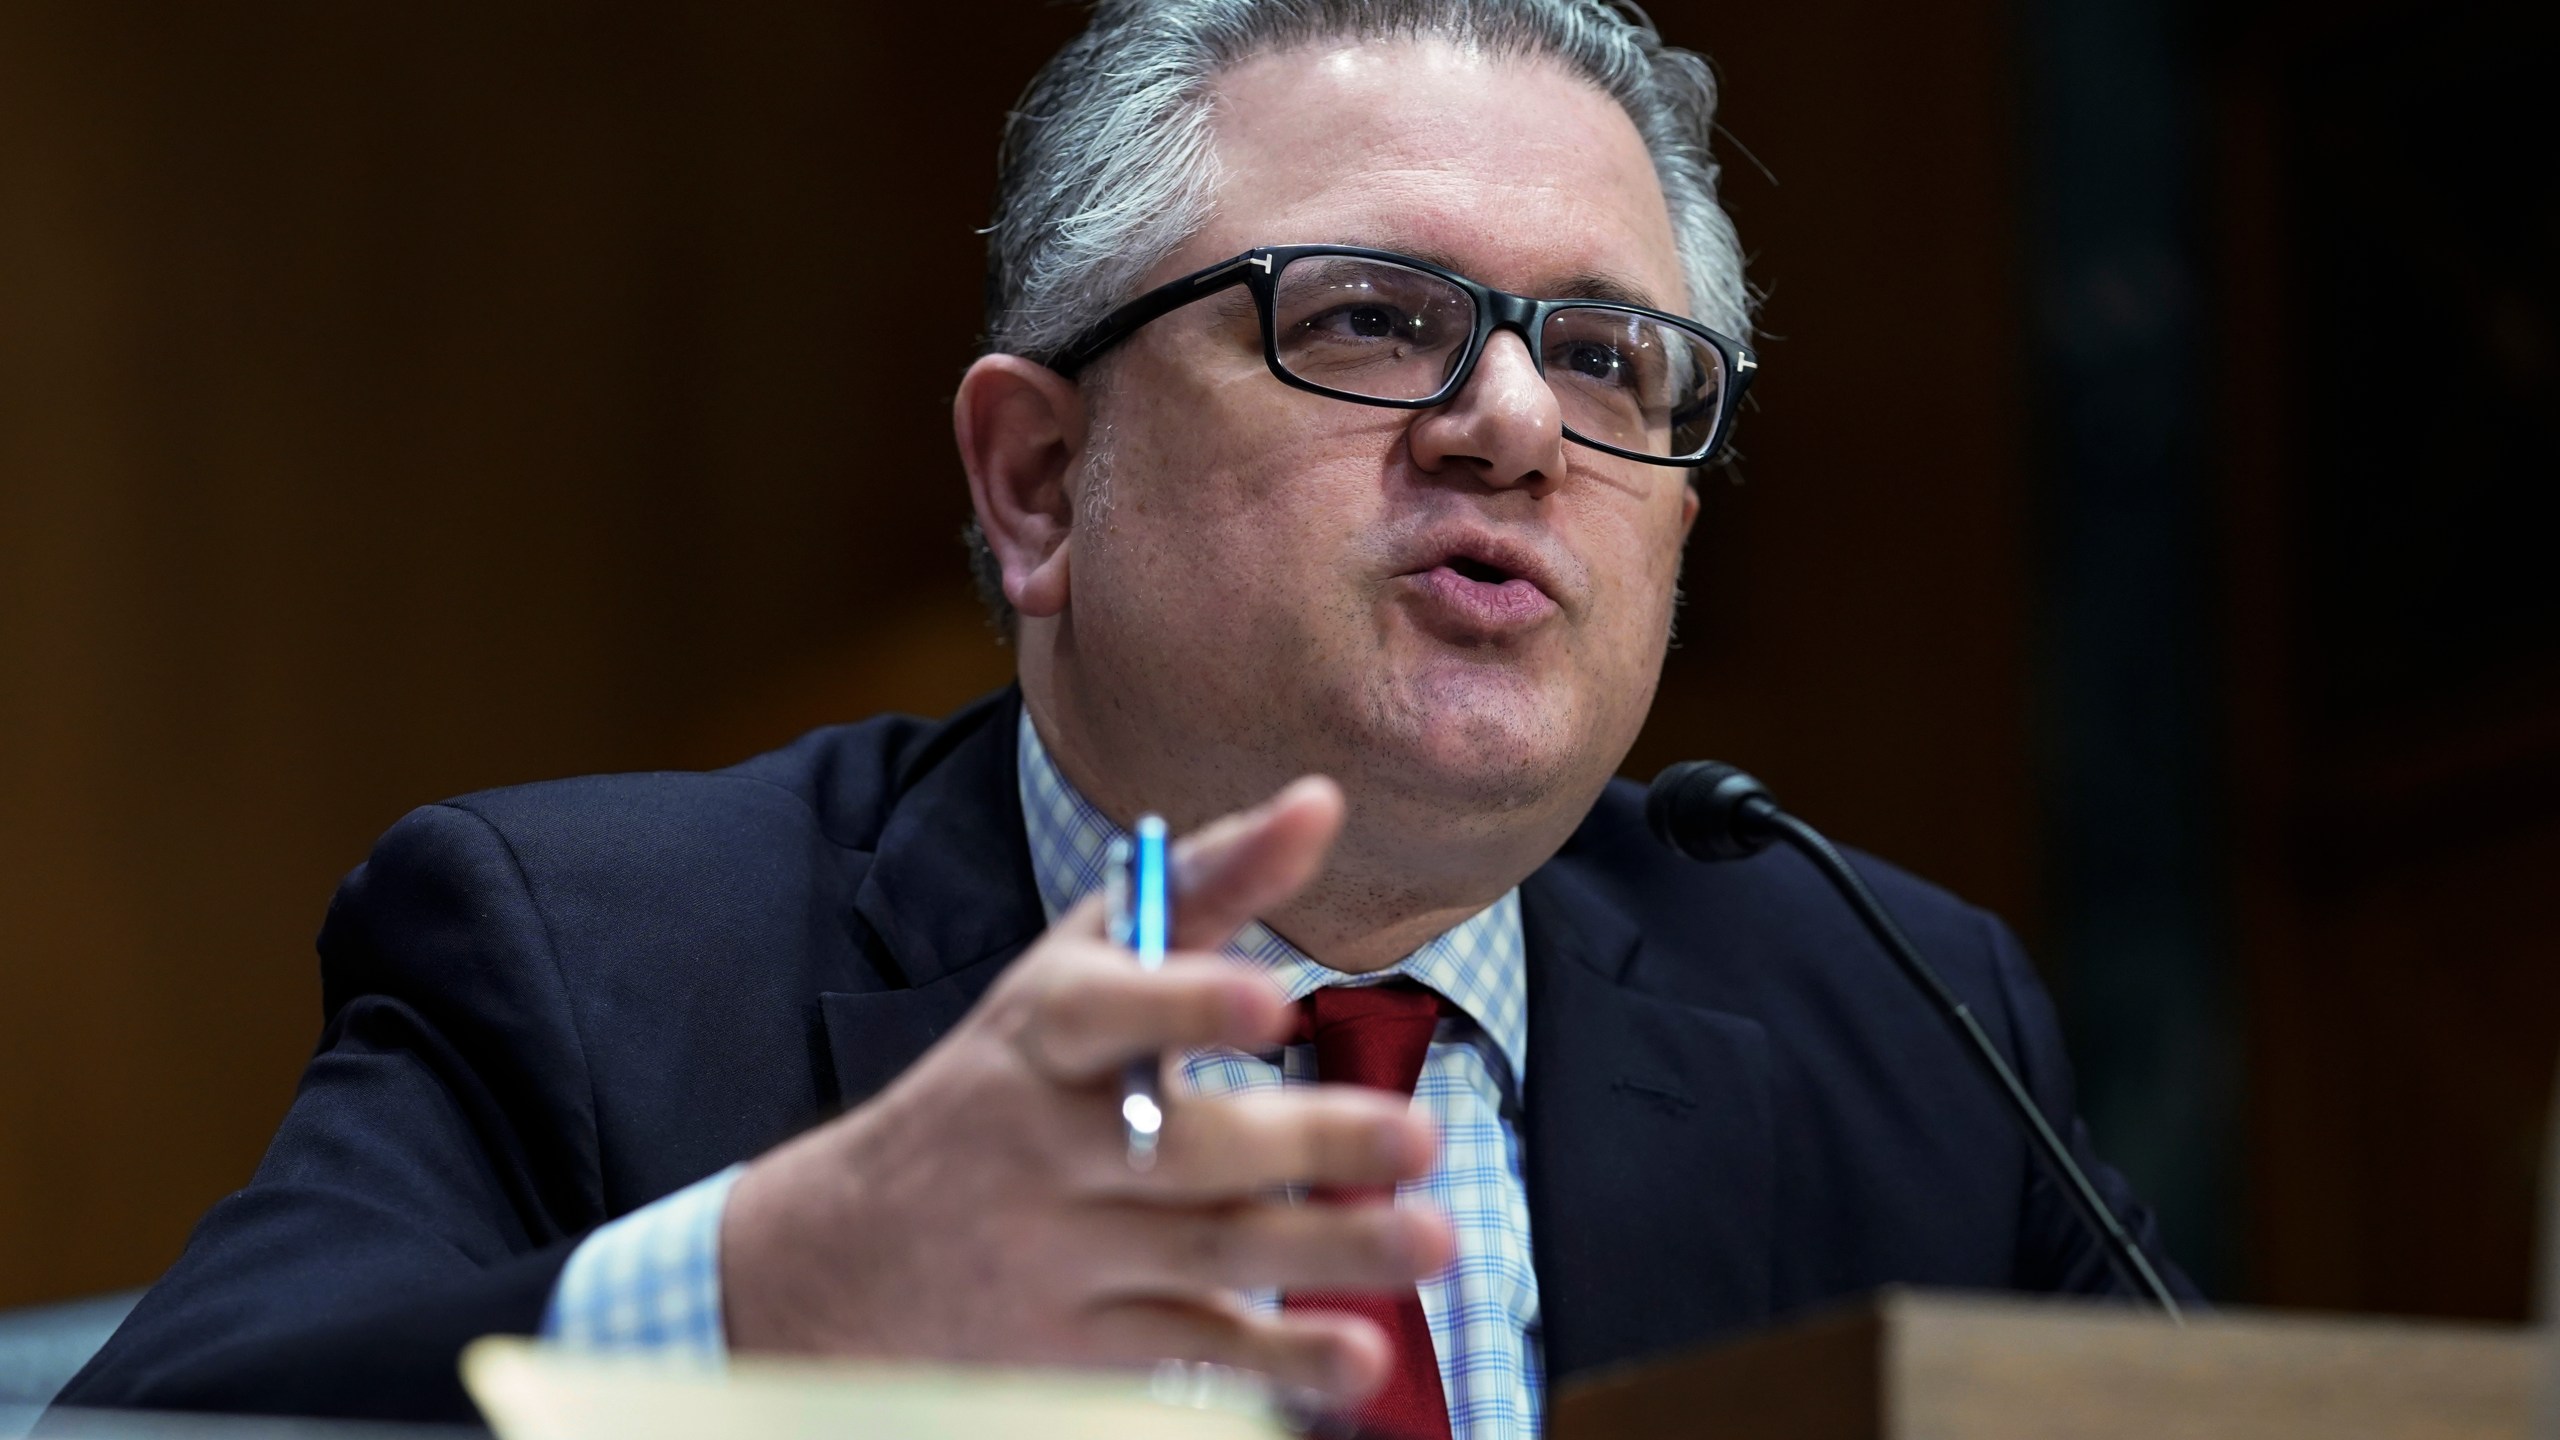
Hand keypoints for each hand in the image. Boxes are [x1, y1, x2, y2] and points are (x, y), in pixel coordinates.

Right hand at [720, 777, 1451, 1404]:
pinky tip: (1359, 1356)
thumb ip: (1201, 884)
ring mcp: (1060, 1254)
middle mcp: (1045, 1145)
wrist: (840, 1256)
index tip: (1268, 996)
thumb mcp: (1073, 968)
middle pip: (1179, 1147)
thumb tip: (1319, 800)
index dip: (1179, 1002)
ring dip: (1327, 1251)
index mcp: (1039, 1034)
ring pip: (1205, 1254)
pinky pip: (1191, 1352)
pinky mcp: (1080, 1345)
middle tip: (1416, 1135)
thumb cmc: (1005, 1079)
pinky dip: (1277, 1363)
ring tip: (1432, 1234)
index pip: (1098, 1011)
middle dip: (1303, 1143)